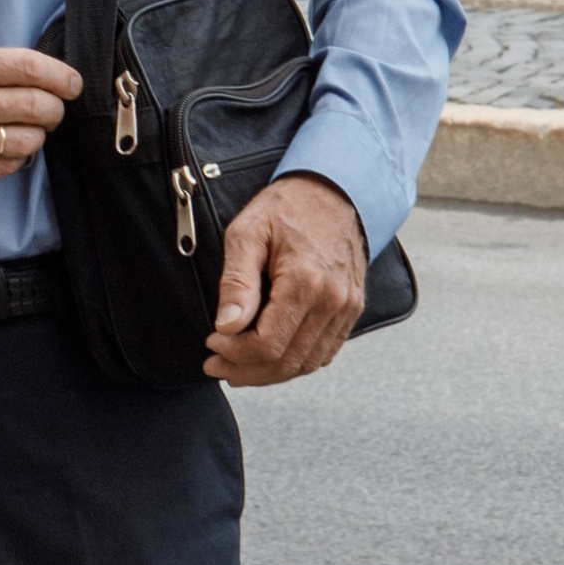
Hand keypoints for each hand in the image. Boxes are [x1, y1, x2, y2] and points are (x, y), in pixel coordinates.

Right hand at [0, 46, 80, 185]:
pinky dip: (17, 158)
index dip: (62, 76)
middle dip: (55, 108)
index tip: (72, 83)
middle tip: (52, 108)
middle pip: (38, 105)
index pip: (31, 68)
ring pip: (28, 140)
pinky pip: (6, 167)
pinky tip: (8, 148)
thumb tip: (38, 77)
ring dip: (38, 134)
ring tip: (27, 129)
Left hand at [204, 174, 366, 385]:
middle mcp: (333, 301)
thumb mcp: (247, 234)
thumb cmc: (287, 208)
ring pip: (307, 364)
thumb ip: (237, 283)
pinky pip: (325, 352)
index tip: (212, 343)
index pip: (268, 344)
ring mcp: (346, 308)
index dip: (234, 353)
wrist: (334, 190)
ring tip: (237, 368)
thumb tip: (226, 326)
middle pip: (287, 361)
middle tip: (216, 366)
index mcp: (305, 282)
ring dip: (269, 374)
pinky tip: (270, 358)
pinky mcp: (352, 309)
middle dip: (245, 371)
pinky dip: (295, 363)